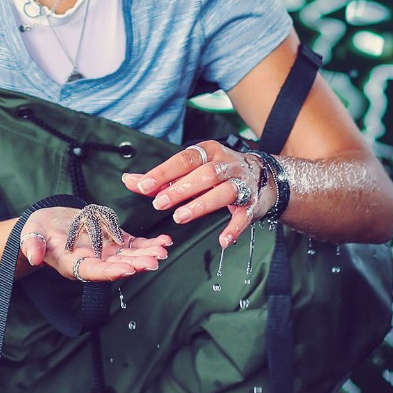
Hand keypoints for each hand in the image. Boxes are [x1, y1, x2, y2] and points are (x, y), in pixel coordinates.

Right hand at [18, 205, 171, 281]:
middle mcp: (94, 262)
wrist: (47, 223)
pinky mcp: (114, 240)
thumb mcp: (30, 235)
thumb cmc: (37, 231)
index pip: (94, 272)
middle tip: (154, 261)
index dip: (110, 272)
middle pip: (117, 266)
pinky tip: (165, 242)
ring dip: (147, 254)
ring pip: (130, 256)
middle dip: (136, 264)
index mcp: (74, 265)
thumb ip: (33, 246)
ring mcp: (106, 252)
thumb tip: (34, 257)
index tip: (126, 269)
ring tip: (163, 251)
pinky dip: (149, 243)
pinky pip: (135, 244)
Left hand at [121, 141, 268, 248]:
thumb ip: (161, 177)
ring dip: (202, 204)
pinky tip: (223, 239)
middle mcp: (227, 164)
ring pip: (223, 191)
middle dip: (180, 189)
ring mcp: (242, 183)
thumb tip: (129, 180)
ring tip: (181, 217)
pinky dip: (234, 228)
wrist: (263, 177)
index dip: (164, 172)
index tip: (144, 186)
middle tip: (159, 204)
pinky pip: (244, 215)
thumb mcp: (191, 170)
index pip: (184, 159)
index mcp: (209, 152)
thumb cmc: (219, 172)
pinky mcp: (252, 203)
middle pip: (204, 174)